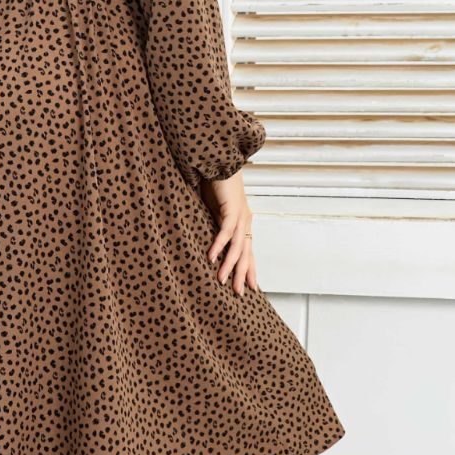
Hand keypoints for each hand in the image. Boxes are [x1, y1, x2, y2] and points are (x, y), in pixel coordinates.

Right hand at [200, 170, 257, 294]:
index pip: (248, 251)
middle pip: (246, 253)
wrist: (219, 161)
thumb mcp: (214, 209)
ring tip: (221, 280)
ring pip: (237, 246)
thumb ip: (213, 224)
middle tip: (239, 293)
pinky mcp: (232, 208)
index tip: (250, 287)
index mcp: (243, 223)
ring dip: (229, 264)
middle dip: (242, 274)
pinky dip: (219, 245)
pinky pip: (226, 231)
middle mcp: (245, 221)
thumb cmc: (215, 184)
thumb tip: (204, 240)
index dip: (249, 269)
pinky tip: (212, 257)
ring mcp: (240, 215)